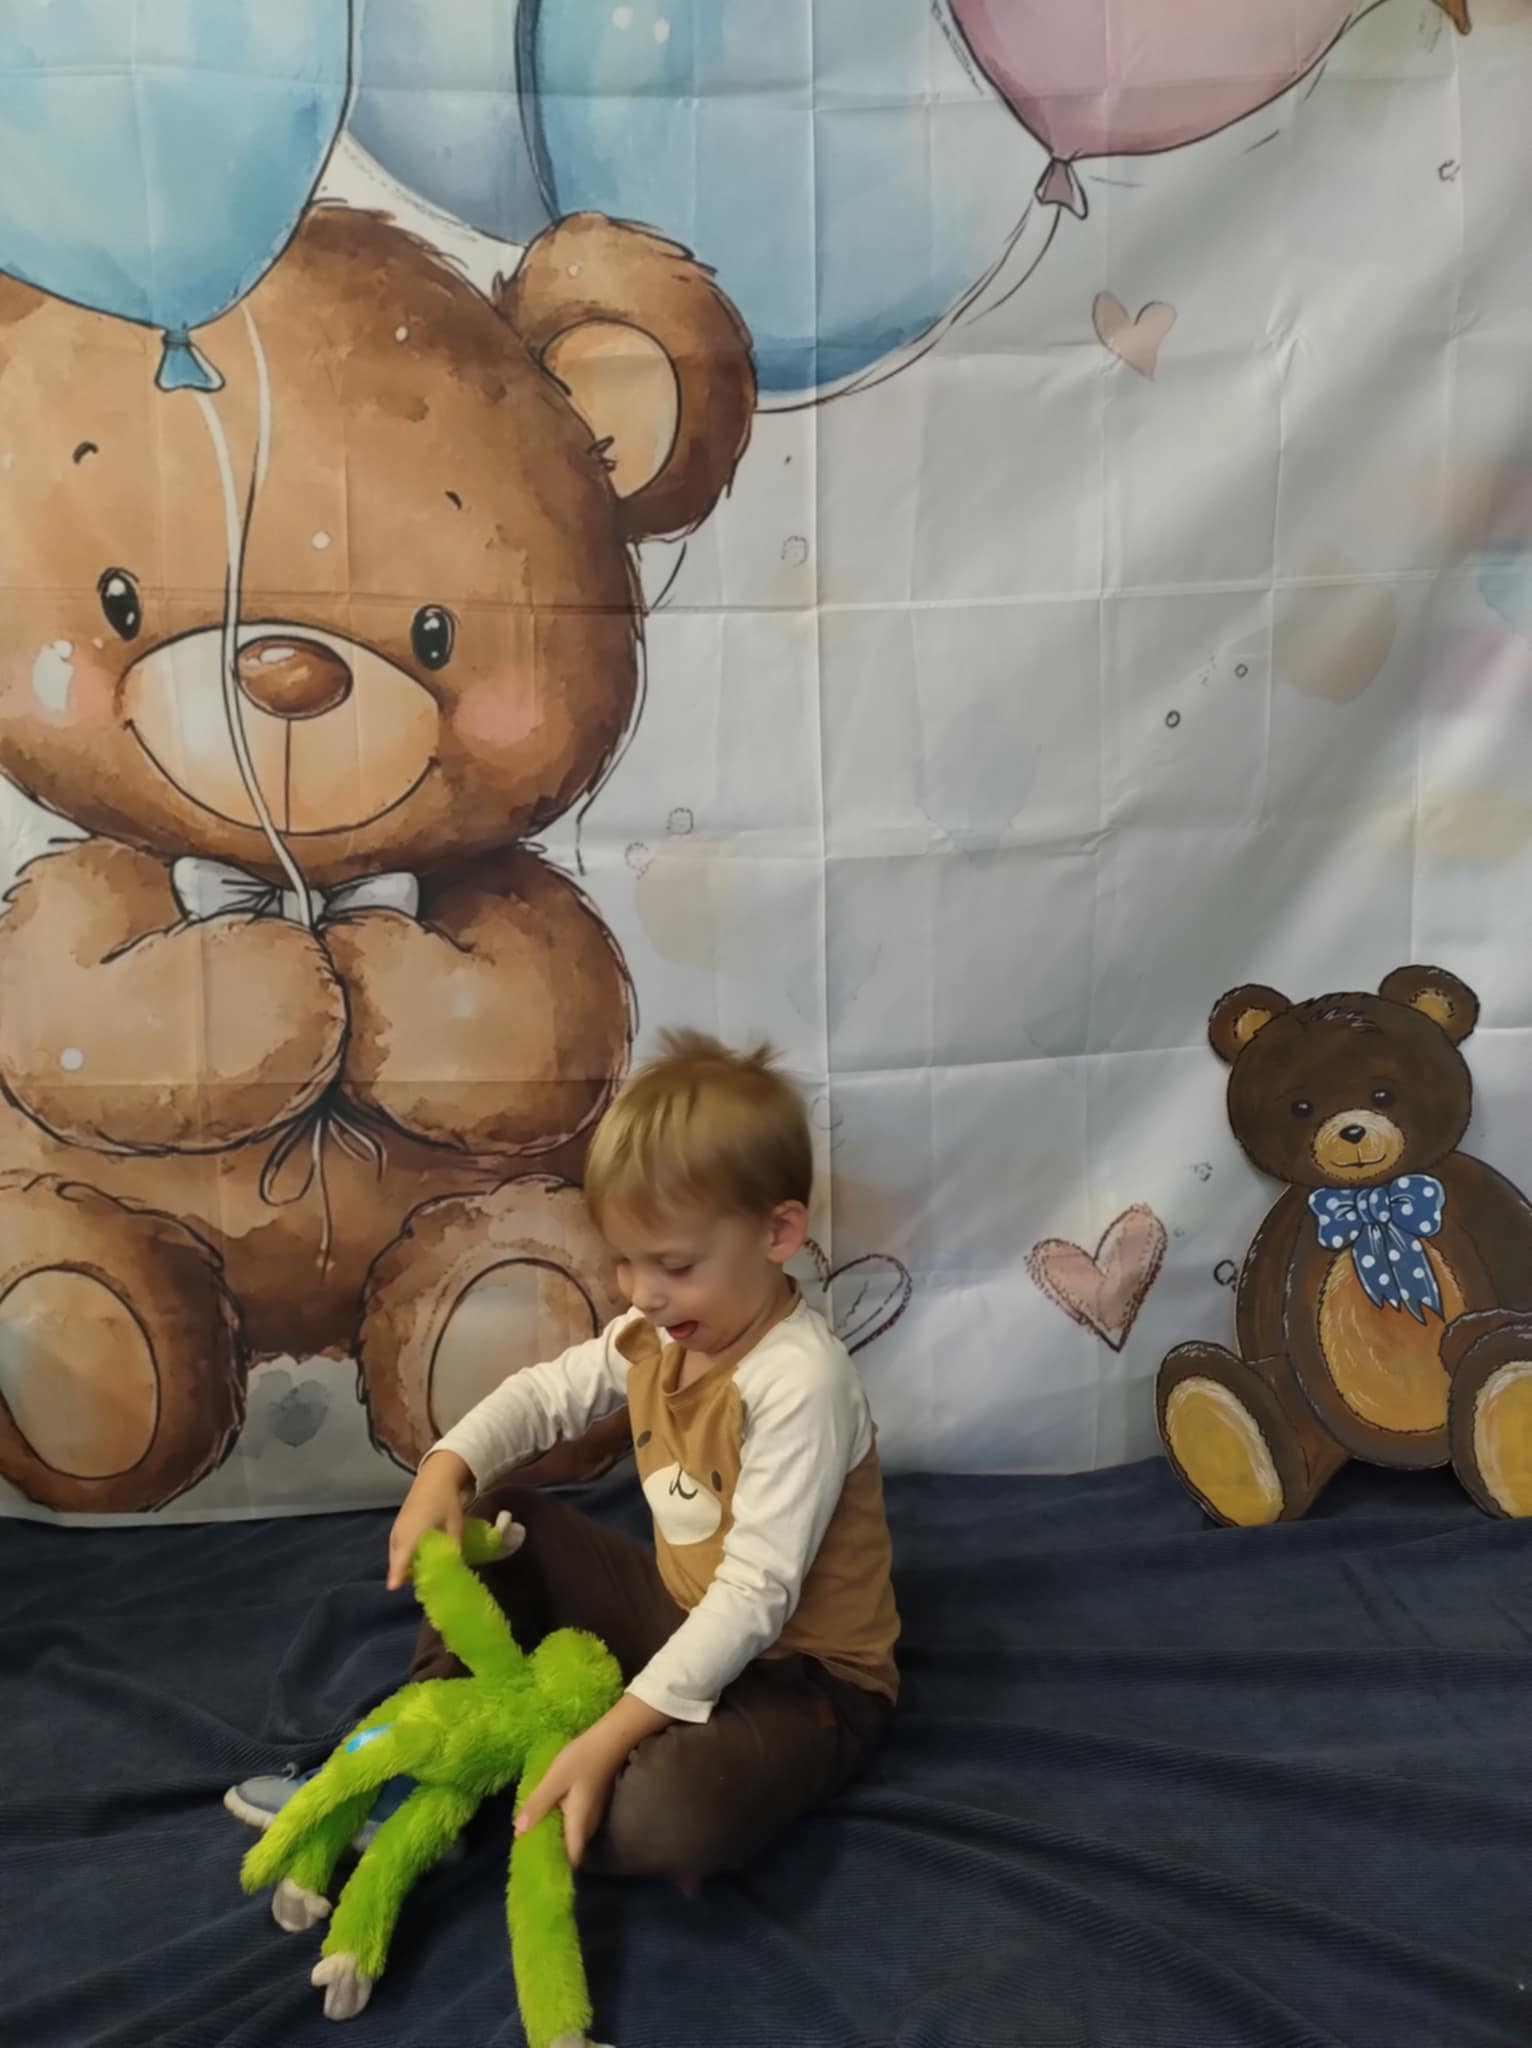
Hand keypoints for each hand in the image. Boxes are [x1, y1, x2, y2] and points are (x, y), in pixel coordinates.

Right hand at [386, 1450, 472, 1589]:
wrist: (435, 1479)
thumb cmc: (446, 1503)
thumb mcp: (455, 1527)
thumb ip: (452, 1550)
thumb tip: (454, 1571)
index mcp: (411, 1535)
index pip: (400, 1561)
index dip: (397, 1577)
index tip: (395, 1589)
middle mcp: (398, 1536)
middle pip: (397, 1564)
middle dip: (406, 1577)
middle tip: (423, 1587)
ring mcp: (395, 1532)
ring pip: (396, 1557)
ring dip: (405, 1568)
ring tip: (423, 1576)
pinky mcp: (397, 1529)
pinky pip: (397, 1550)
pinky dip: (404, 1558)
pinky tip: (418, 1561)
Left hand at [514, 1727, 623, 1868]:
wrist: (611, 1738)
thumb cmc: (582, 1759)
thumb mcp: (555, 1779)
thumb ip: (537, 1805)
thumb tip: (518, 1833)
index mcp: (578, 1823)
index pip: (571, 1859)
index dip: (556, 1867)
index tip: (536, 1868)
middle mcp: (588, 1824)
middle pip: (572, 1850)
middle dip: (552, 1852)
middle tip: (529, 1848)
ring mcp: (592, 1814)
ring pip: (573, 1836)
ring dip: (556, 1837)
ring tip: (534, 1831)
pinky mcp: (592, 1803)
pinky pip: (575, 1823)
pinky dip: (561, 1824)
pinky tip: (549, 1813)